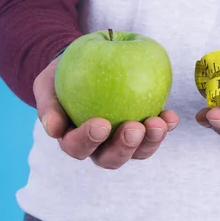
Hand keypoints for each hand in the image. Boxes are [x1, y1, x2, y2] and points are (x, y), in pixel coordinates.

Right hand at [33, 57, 178, 168]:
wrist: (88, 61)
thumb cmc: (64, 74)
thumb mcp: (48, 83)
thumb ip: (48, 104)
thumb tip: (53, 129)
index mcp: (73, 140)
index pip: (77, 147)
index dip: (89, 140)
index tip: (101, 124)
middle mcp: (99, 147)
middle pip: (111, 159)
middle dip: (125, 147)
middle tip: (134, 127)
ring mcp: (124, 140)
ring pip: (138, 152)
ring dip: (150, 141)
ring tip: (158, 123)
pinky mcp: (145, 129)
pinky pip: (156, 132)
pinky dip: (166, 126)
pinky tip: (171, 116)